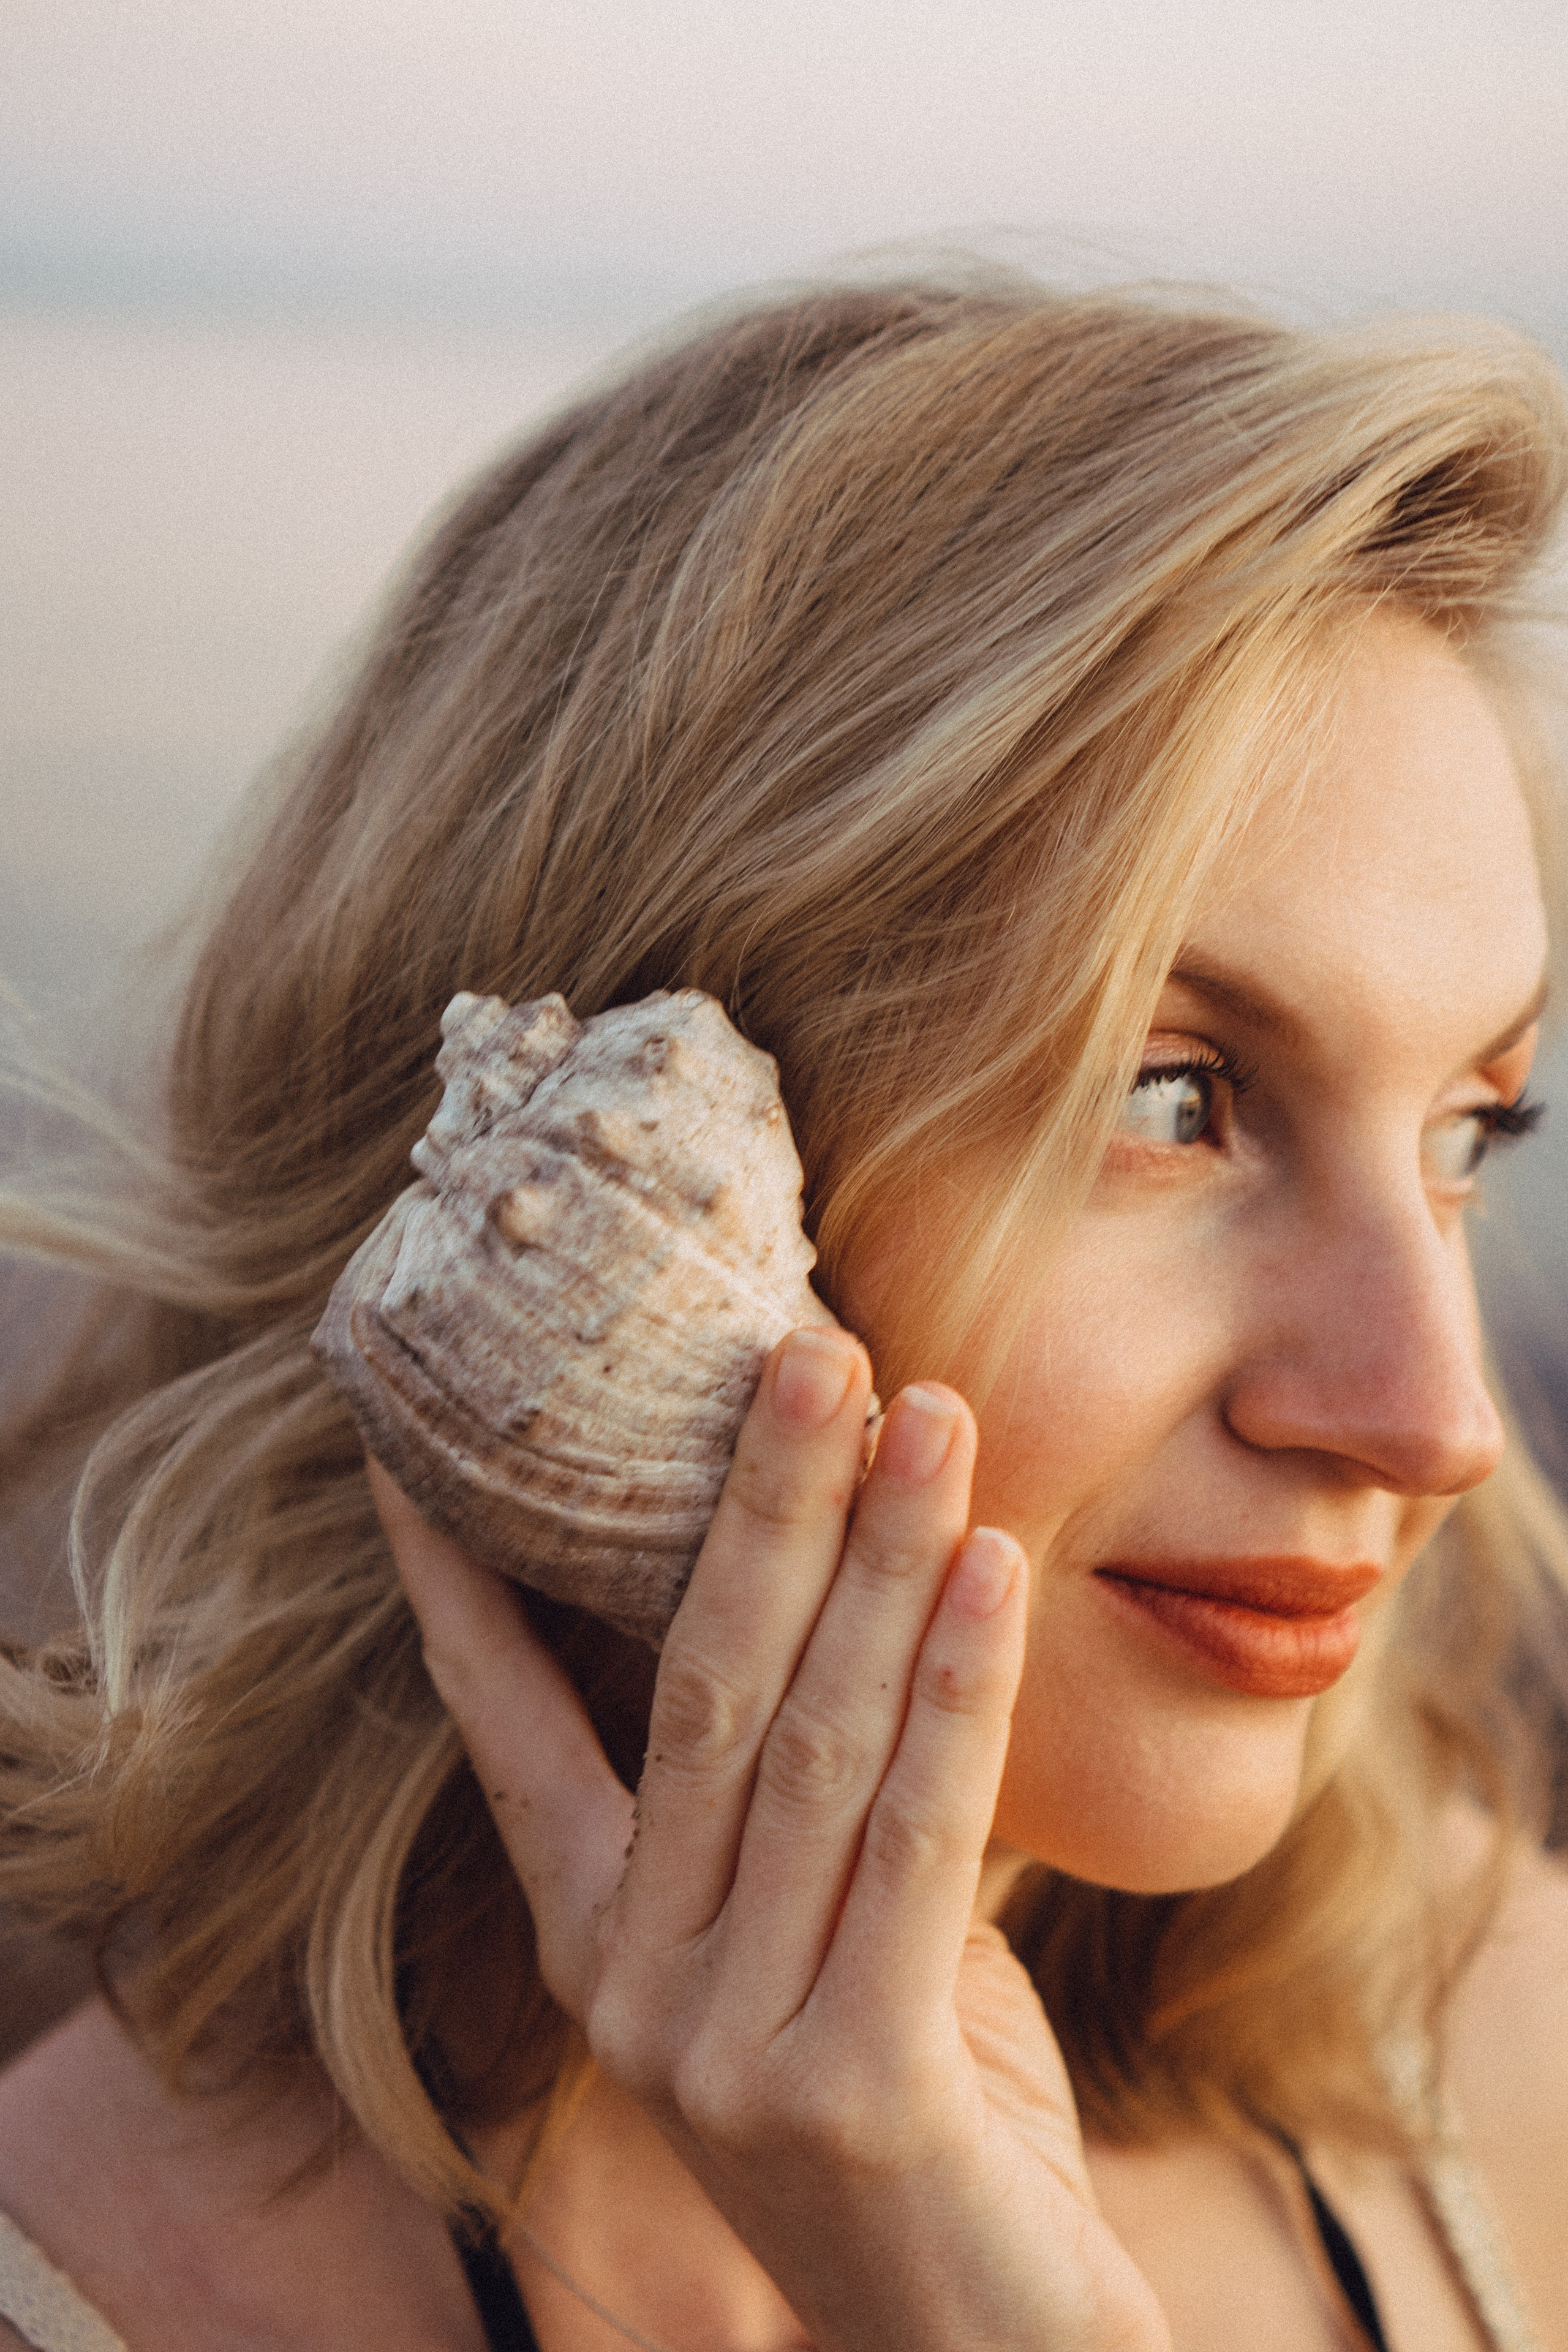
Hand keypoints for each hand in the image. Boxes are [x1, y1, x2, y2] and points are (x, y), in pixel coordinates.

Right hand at [371, 1329, 1168, 2351]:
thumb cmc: (916, 2109)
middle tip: (806, 1345)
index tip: (427, 1452)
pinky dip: (956, 1688)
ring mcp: (728, 2048)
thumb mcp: (827, 1938)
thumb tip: (862, 1579)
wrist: (982, 2348)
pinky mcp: (854, 2087)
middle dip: (753, 1507)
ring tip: (928, 1410)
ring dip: (877, 1560)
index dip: (464, 1589)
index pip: (506, 1733)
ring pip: (811, 1746)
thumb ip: (815, 1799)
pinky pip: (916, 1840)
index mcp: (603, 1947)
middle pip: (694, 1694)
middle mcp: (636, 1991)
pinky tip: (990, 1565)